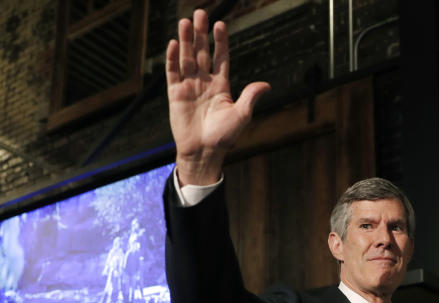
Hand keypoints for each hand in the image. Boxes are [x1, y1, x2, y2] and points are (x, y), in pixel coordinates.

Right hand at [166, 9, 269, 184]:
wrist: (204, 152)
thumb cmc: (224, 137)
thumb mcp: (241, 115)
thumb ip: (250, 97)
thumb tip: (266, 85)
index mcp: (221, 86)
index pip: (221, 58)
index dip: (220, 41)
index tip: (220, 25)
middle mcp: (204, 83)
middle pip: (201, 53)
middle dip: (201, 34)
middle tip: (200, 13)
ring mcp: (189, 87)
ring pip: (187, 58)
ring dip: (186, 41)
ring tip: (186, 22)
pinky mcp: (176, 95)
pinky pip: (173, 73)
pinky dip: (173, 59)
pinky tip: (174, 44)